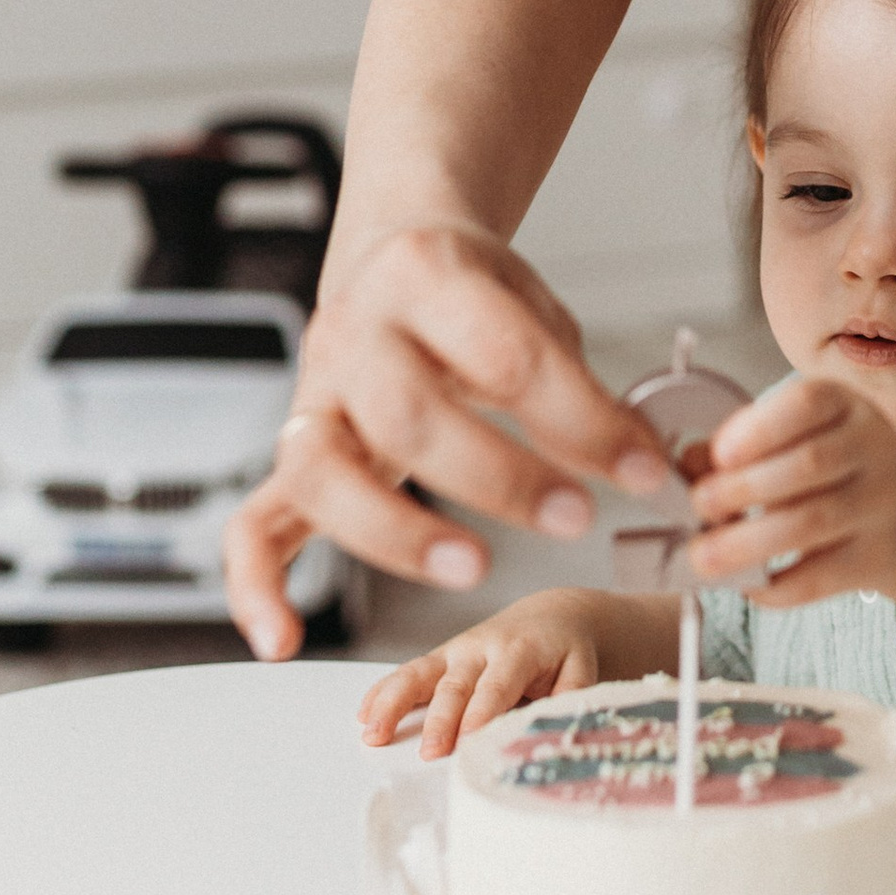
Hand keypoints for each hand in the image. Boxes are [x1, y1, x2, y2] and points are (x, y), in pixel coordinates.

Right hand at [223, 221, 671, 661]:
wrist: (394, 254)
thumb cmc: (474, 295)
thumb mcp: (536, 312)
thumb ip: (578, 388)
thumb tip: (642, 465)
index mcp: (426, 274)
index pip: (504, 354)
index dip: (581, 420)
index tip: (643, 469)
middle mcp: (355, 333)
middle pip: (407, 416)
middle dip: (499, 477)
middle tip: (576, 517)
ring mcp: (314, 398)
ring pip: (322, 472)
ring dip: (395, 532)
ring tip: (470, 568)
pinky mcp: (294, 456)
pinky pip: (252, 524)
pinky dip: (256, 584)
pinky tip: (283, 640)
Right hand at [356, 590, 620, 756]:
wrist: (552, 616)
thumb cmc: (566, 651)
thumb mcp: (582, 668)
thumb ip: (572, 696)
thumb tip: (559, 727)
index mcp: (520, 650)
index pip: (499, 683)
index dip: (484, 710)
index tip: (470, 737)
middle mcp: (482, 648)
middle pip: (456, 685)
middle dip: (442, 718)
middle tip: (430, 752)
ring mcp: (455, 653)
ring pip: (419, 673)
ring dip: (394, 702)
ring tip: (373, 732)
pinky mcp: (440, 660)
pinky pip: (407, 673)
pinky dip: (384, 691)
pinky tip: (364, 713)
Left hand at [683, 376, 895, 606]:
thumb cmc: (822, 464)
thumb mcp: (789, 436)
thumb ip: (737, 444)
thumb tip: (687, 466)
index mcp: (843, 405)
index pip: (808, 403)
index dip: (759, 429)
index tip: (719, 454)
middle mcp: (872, 448)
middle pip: (809, 465)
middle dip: (743, 488)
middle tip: (699, 507)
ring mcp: (880, 504)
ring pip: (813, 523)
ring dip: (749, 543)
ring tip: (704, 557)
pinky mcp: (876, 556)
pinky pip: (822, 577)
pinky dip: (777, 587)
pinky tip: (746, 586)